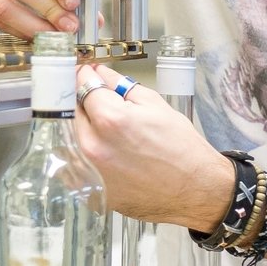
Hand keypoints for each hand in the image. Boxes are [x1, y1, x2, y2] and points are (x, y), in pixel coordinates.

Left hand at [72, 64, 232, 229]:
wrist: (197, 190)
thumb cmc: (182, 150)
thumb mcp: (155, 105)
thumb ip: (120, 86)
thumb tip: (101, 73)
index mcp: (111, 120)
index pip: (82, 87)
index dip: (84, 76)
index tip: (86, 74)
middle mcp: (94, 147)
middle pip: (72, 113)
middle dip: (83, 103)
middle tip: (100, 102)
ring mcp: (91, 173)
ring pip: (70, 140)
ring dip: (82, 130)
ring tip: (109, 133)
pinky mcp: (92, 192)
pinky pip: (75, 167)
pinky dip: (84, 155)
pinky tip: (106, 154)